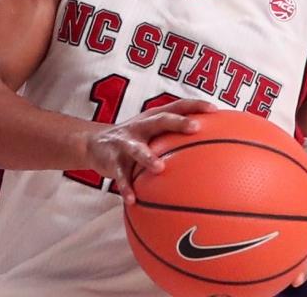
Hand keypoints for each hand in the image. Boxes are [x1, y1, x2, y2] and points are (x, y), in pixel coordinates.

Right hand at [84, 98, 216, 204]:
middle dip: (177, 122)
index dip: (195, 106)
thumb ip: (174, 139)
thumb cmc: (134, 141)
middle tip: (195, 127)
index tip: (215, 110)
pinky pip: (120, 175)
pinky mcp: (112, 159)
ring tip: (159, 168)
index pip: (176, 106)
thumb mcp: (151, 134)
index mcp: (152, 118)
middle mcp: (140, 126)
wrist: (92, 144)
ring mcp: (124, 142)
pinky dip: (126, 187)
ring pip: (137, 149)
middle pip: (160, 120)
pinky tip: (133, 200)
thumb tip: (212, 152)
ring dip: (147, 157)